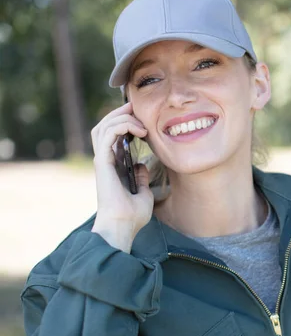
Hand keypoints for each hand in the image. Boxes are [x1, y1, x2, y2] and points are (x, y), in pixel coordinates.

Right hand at [90, 102, 153, 252]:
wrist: (122, 227)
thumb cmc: (132, 216)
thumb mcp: (143, 194)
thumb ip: (141, 179)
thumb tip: (142, 166)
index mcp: (112, 167)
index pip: (113, 137)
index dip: (124, 123)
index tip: (142, 118)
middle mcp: (105, 161)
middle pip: (105, 127)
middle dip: (120, 114)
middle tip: (137, 108)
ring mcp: (102, 161)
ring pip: (103, 127)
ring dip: (120, 117)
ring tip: (139, 118)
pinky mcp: (102, 162)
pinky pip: (107, 135)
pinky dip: (121, 126)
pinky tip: (139, 130)